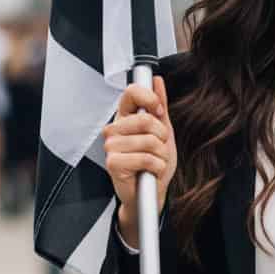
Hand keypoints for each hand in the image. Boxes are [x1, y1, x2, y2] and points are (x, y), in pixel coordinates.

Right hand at [102, 76, 176, 247]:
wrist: (152, 192)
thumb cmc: (155, 163)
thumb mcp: (163, 132)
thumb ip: (159, 106)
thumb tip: (156, 81)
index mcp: (125, 117)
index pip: (131, 93)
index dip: (150, 99)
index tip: (159, 112)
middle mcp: (115, 129)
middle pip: (145, 120)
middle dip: (162, 136)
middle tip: (159, 148)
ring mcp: (111, 146)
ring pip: (148, 141)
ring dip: (161, 155)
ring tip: (155, 162)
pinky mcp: (112, 163)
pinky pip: (145, 158)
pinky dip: (156, 166)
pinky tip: (151, 171)